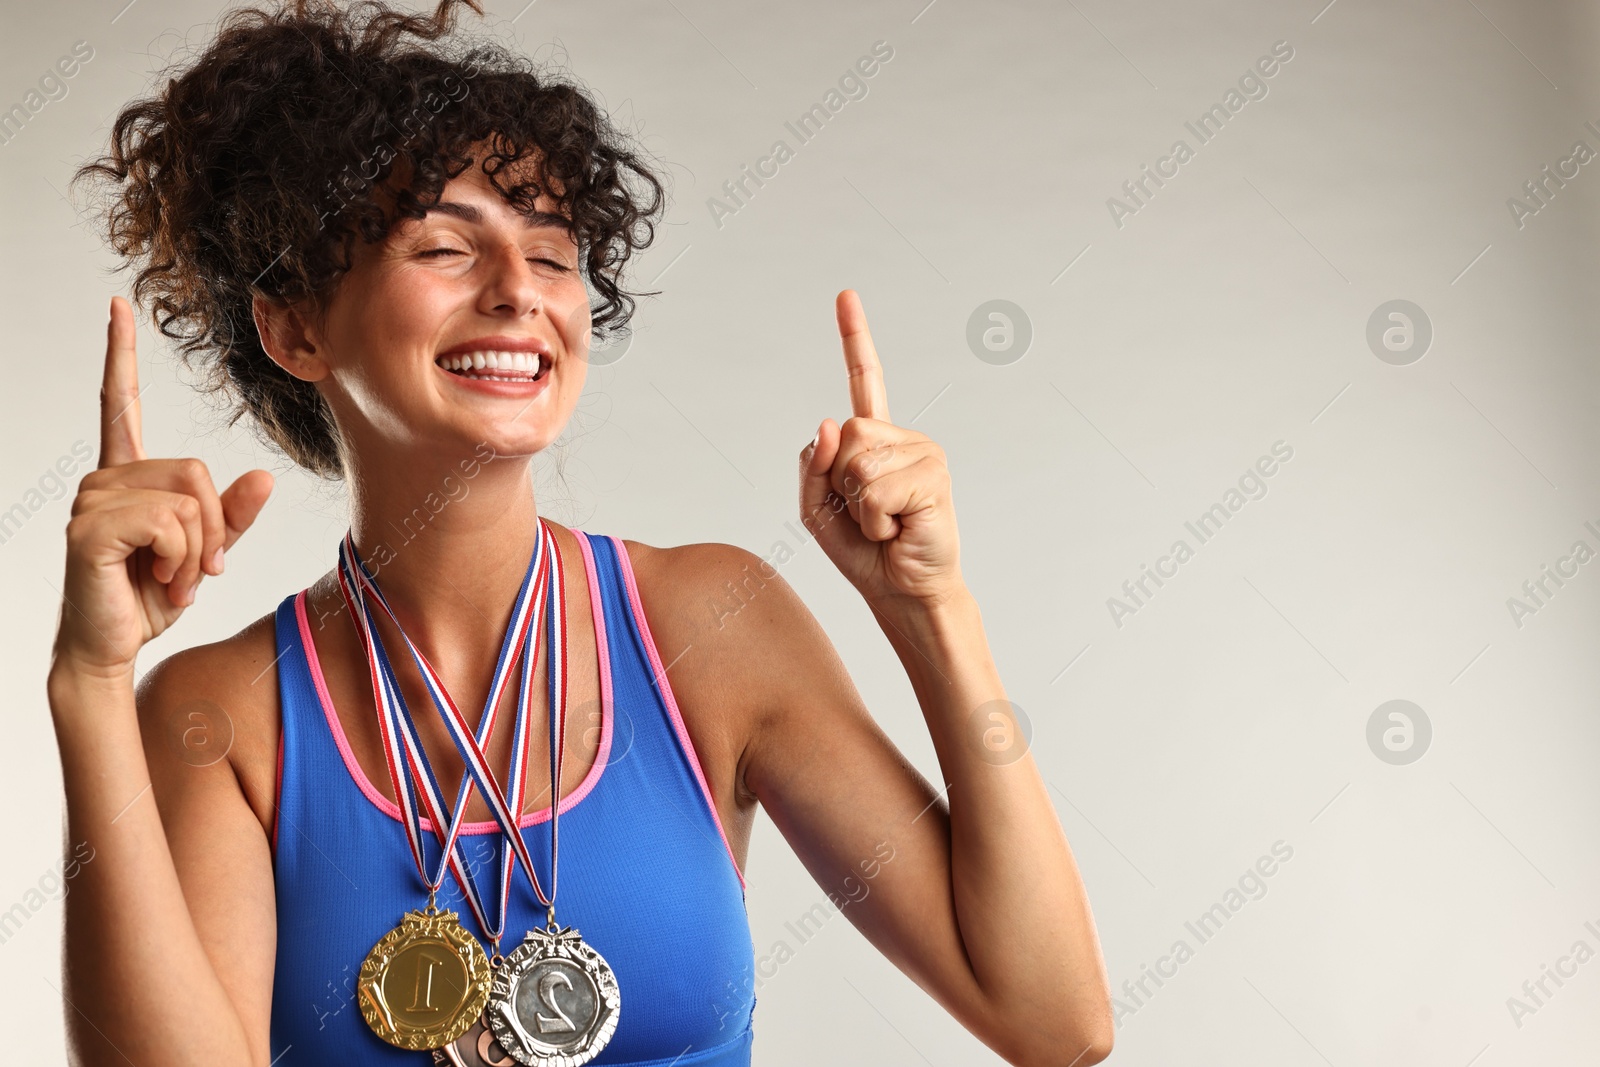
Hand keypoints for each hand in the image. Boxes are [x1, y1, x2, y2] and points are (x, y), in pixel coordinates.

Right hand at [53, 297, 274, 679]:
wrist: (114, 647)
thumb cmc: (150, 596)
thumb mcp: (205, 552)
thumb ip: (233, 515)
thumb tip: (266, 476)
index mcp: (126, 477)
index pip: (118, 403)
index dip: (119, 353)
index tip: (118, 305)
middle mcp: (103, 479)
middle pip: (195, 472)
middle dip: (213, 529)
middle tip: (193, 569)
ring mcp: (91, 501)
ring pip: (188, 500)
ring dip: (198, 550)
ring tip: (171, 578)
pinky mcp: (89, 529)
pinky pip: (169, 523)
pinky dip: (181, 558)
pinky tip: (158, 580)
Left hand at [799, 290, 962, 607]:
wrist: (902, 590)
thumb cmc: (864, 552)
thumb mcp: (816, 509)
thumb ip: (812, 466)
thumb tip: (829, 422)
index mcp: (875, 440)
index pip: (866, 380)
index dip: (855, 337)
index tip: (846, 296)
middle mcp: (902, 438)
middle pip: (845, 435)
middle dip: (840, 483)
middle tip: (868, 515)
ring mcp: (923, 452)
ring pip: (857, 463)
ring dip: (859, 506)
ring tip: (885, 524)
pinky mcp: (934, 475)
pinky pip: (876, 489)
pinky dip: (875, 520)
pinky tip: (898, 530)